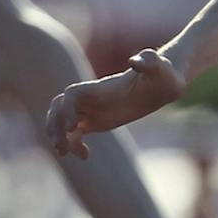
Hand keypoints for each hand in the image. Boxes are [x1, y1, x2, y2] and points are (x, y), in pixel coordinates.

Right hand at [45, 49, 183, 159]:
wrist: (164, 84)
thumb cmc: (162, 73)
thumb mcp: (158, 66)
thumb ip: (147, 61)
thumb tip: (135, 62)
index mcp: (101, 87)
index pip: (72, 95)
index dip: (68, 109)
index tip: (75, 128)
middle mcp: (92, 97)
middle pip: (59, 107)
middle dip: (54, 125)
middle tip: (61, 145)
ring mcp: (92, 109)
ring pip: (62, 122)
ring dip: (59, 137)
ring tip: (66, 153)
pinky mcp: (97, 121)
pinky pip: (75, 134)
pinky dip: (74, 145)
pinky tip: (85, 156)